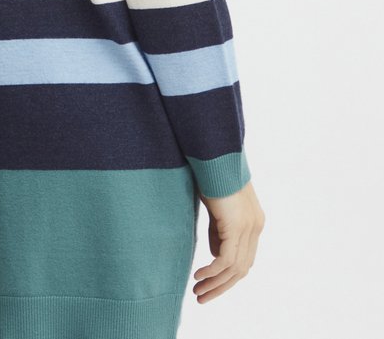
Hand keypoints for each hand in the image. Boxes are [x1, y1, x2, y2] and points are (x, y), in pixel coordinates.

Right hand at [192, 180, 264, 302]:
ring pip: (234, 268)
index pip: (244, 259)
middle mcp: (255, 227)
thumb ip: (219, 232)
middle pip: (242, 269)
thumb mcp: (216, 209)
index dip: (227, 276)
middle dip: (221, 286)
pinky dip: (212, 272)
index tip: (209, 285)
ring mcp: (248, 227)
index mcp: (253, 222)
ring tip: (197, 291)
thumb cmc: (211, 175)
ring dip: (215, 283)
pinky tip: (199, 275)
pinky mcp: (237, 226)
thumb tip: (215, 256)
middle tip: (202, 296)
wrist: (214, 155)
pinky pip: (226, 259)